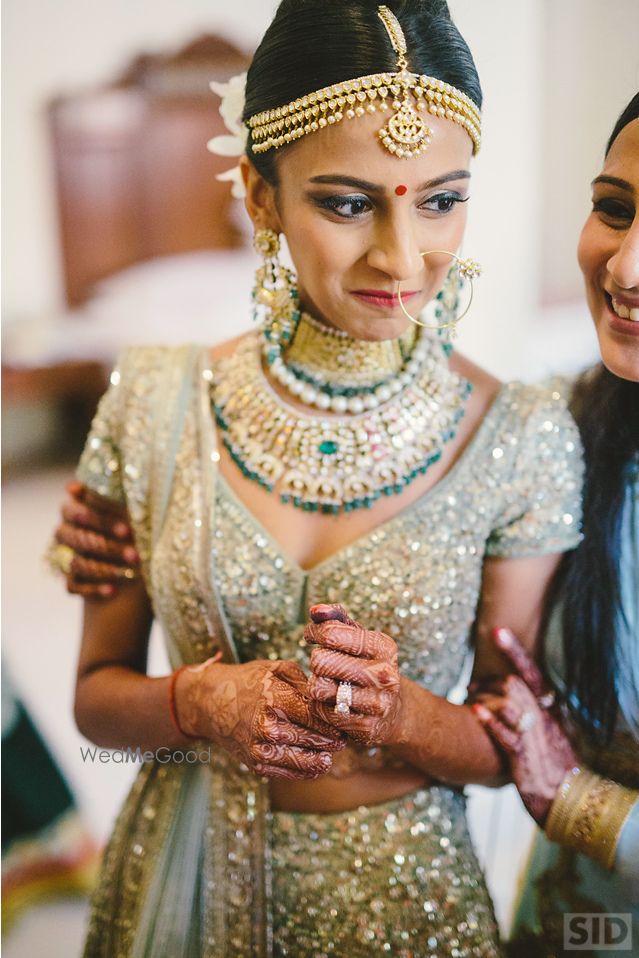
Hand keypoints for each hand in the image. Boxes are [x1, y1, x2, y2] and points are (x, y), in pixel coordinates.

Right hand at [54, 481, 139, 597]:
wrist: (130, 551)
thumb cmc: (127, 520)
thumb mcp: (124, 506)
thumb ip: (112, 496)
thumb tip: (82, 487)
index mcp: (72, 510)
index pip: (77, 513)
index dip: (101, 522)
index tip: (128, 532)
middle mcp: (64, 532)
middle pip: (79, 540)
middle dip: (109, 548)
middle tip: (136, 556)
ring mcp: (64, 556)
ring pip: (77, 563)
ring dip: (105, 570)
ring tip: (131, 575)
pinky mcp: (69, 579)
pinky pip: (73, 586)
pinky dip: (94, 589)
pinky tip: (113, 591)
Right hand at [176, 657, 344, 779]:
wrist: (212, 704)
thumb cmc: (249, 682)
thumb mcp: (277, 670)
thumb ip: (306, 683)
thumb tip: (333, 696)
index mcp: (276, 699)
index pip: (319, 716)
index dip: (337, 720)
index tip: (347, 719)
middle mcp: (269, 727)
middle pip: (317, 739)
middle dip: (334, 738)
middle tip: (345, 735)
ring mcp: (262, 749)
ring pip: (308, 760)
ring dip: (324, 757)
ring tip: (332, 750)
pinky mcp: (257, 765)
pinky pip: (292, 773)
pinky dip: (308, 770)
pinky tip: (318, 762)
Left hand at [304, 604, 400, 746]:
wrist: (394, 712)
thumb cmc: (369, 666)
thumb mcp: (360, 638)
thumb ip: (337, 618)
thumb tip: (315, 611)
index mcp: (384, 646)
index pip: (331, 633)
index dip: (313, 632)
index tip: (312, 636)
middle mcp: (384, 674)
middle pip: (320, 661)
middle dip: (316, 661)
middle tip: (323, 664)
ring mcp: (376, 703)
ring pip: (318, 688)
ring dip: (316, 685)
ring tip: (328, 683)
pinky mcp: (365, 727)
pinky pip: (321, 712)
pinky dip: (320, 706)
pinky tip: (332, 703)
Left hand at [470, 628, 576, 825]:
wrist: (567, 797)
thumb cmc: (555, 763)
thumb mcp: (551, 729)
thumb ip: (535, 708)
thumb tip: (514, 686)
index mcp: (550, 709)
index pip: (532, 672)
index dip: (514, 651)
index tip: (497, 631)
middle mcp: (543, 718)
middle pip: (514, 684)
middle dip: (489, 681)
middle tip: (471, 686)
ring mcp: (533, 737)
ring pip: (509, 704)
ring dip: (485, 698)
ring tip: (470, 700)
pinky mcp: (522, 758)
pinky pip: (505, 735)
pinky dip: (489, 722)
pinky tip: (475, 712)